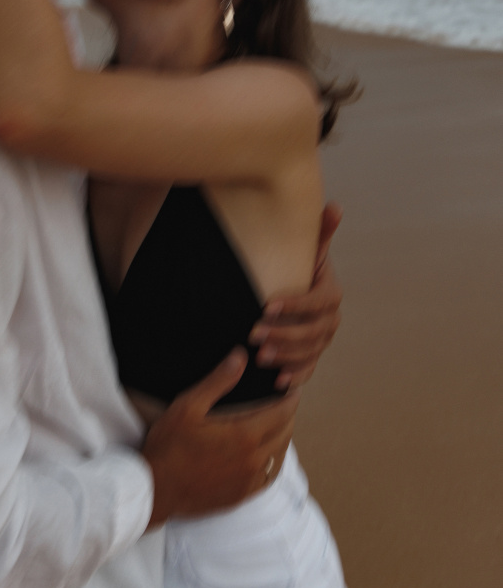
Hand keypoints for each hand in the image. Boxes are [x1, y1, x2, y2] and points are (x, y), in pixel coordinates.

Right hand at [142, 348, 299, 526]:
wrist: (155, 490)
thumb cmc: (169, 445)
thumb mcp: (189, 406)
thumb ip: (218, 381)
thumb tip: (241, 357)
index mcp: (244, 436)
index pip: (282, 413)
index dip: (290, 398)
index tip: (293, 387)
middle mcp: (253, 460)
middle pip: (285, 433)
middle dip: (288, 415)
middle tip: (286, 402)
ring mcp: (248, 482)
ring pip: (279, 456)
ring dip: (283, 438)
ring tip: (279, 424)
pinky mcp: (240, 496)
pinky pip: (268, 477)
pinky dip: (273, 462)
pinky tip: (267, 455)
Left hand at [249, 202, 342, 390]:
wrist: (296, 288)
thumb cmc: (299, 265)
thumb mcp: (308, 250)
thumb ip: (319, 232)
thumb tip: (333, 206)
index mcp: (331, 293)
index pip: (317, 302)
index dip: (295, 305)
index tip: (266, 305)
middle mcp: (331, 319)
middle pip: (312, 331)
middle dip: (283, 334)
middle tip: (254, 334)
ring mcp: (322, 340)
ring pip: (309, 352)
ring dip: (285, 355)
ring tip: (259, 355)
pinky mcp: (312, 355)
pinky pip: (308, 369)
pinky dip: (296, 376)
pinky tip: (278, 381)